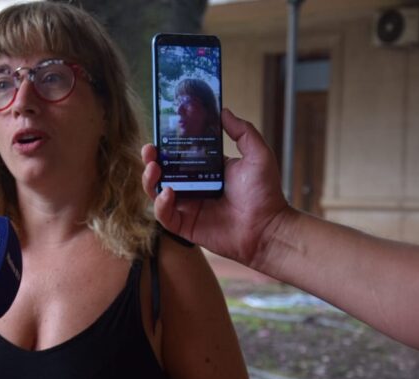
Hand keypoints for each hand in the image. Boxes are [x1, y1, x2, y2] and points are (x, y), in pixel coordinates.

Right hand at [142, 108, 290, 266]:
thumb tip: (223, 111)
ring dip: (150, 180)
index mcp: (206, 170)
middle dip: (151, 161)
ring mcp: (188, 207)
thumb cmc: (265, 193)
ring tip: (154, 169)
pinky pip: (165, 216)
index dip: (167, 146)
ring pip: (157, 193)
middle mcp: (193, 187)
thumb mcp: (257, 154)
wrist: (268, 227)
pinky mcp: (185, 226)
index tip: (160, 135)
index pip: (180, 156)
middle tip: (149, 151)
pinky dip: (161, 205)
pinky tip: (168, 193)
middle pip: (163, 173)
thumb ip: (242, 131)